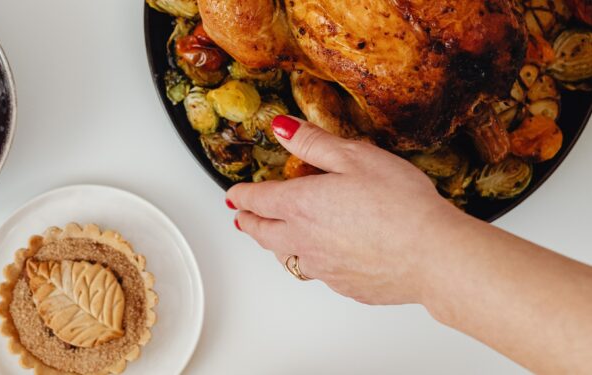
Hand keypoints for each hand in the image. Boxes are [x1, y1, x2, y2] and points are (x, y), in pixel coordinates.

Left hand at [227, 115, 464, 304]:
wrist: (432, 256)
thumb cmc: (400, 204)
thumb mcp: (355, 157)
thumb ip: (313, 143)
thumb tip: (283, 128)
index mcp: (300, 205)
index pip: (258, 199)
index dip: (242, 194)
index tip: (235, 194)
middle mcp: (304, 240)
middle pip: (262, 233)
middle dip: (248, 222)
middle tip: (241, 217)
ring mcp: (323, 267)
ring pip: (286, 257)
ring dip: (274, 244)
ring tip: (273, 238)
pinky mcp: (345, 286)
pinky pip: (317, 273)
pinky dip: (309, 262)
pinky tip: (320, 258)